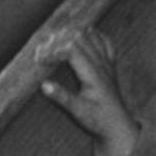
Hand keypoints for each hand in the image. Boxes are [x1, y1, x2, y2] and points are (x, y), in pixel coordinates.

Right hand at [39, 27, 145, 155]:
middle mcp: (102, 65)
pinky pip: (105, 43)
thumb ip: (62, 98)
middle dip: (59, 39)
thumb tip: (44, 85)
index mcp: (94, 74)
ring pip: (92, 38)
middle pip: (80, 39)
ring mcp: (108, 63)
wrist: (117, 125)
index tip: (37, 58)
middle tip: (40, 45)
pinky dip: (93, 34)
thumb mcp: (78, 112)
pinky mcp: (110, 66)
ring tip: (54, 36)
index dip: (54, 50)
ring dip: (73, 34)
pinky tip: (85, 30)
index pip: (72, 50)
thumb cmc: (98, 120)